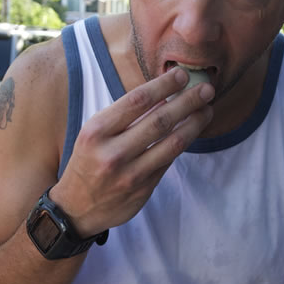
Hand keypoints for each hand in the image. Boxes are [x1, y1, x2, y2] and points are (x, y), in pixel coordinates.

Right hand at [52, 67, 213, 235]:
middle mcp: (113, 152)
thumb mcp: (94, 134)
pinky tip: (192, 131)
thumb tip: (163, 95)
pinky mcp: (143, 190)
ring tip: (207, 110)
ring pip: (172, 143)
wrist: (75, 208)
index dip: (164, 85)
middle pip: (160, 121)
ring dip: (194, 124)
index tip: (182, 75)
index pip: (137, 101)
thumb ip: (124, 117)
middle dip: (188, 101)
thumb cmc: (87, 163)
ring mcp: (130, 173)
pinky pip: (169, 161)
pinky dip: (182, 143)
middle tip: (206, 89)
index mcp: (96, 131)